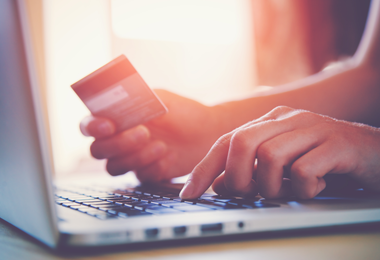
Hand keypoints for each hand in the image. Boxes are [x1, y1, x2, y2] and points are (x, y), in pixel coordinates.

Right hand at [80, 89, 226, 181]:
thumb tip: (117, 98)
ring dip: (136, 157)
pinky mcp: (146, 173)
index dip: (92, 127)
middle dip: (118, 143)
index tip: (108, 125)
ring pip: (114, 168)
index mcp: (116, 119)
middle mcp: (118, 141)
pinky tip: (170, 156)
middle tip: (144, 133)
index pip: (89, 125)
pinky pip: (140, 177)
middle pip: (97, 150)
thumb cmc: (182, 111)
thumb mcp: (160, 98)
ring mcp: (131, 159)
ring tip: (162, 145)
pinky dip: (154, 168)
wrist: (206, 131)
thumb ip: (137, 98)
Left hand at [180, 106, 379, 198]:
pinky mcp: (337, 144)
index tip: (188, 193)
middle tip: (245, 194)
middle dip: (235, 176)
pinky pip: (303, 170)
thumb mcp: (283, 166)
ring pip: (270, 156)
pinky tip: (315, 188)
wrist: (377, 153)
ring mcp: (314, 128)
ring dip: (270, 186)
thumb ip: (251, 170)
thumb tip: (218, 184)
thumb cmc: (325, 161)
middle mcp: (289, 119)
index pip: (227, 141)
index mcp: (272, 121)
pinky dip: (303, 189)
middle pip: (242, 142)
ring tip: (286, 191)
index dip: (204, 168)